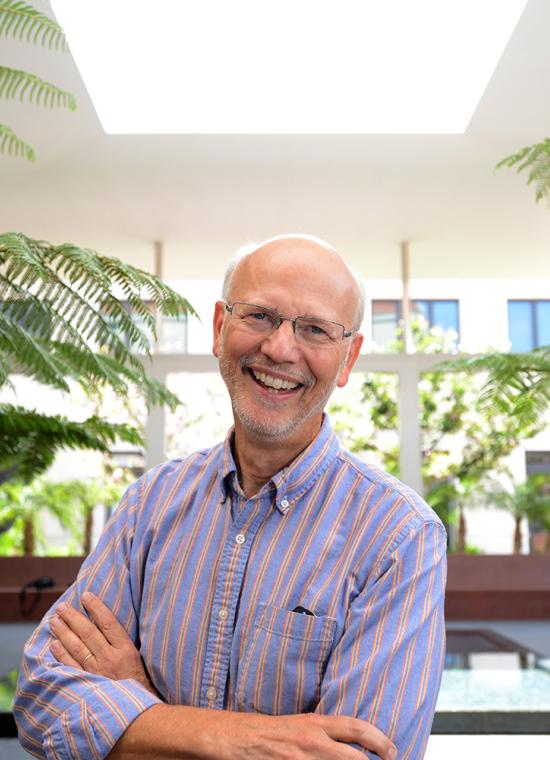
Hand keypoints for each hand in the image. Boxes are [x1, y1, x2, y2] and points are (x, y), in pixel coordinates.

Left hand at [49, 591, 157, 696]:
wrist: (137, 714)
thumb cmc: (138, 684)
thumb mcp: (137, 658)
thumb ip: (121, 643)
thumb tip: (105, 624)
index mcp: (126, 650)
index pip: (108, 622)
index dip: (96, 607)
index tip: (86, 595)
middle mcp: (110, 658)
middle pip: (88, 632)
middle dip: (73, 617)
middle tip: (62, 606)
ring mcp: (97, 673)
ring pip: (77, 647)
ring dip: (63, 632)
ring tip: (54, 621)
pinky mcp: (87, 685)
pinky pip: (71, 667)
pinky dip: (61, 655)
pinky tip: (54, 645)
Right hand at [203, 710, 397, 759]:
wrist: (235, 738)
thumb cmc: (266, 731)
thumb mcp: (298, 724)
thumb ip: (322, 733)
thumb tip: (348, 743)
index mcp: (314, 724)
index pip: (356, 728)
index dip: (379, 739)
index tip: (391, 750)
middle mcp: (312, 742)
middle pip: (354, 757)